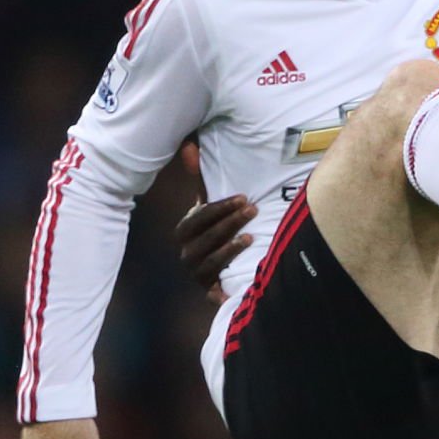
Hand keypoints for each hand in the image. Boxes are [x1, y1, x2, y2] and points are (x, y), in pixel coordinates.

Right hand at [176, 140, 254, 302]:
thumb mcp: (209, 204)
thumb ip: (199, 177)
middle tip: (253, 210)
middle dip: (230, 223)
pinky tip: (238, 285)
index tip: (243, 198)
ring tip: (250, 238)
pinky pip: (214, 292)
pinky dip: (223, 292)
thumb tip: (188, 146)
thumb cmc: (216, 227)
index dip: (221, 208)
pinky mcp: (209, 291)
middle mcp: (187, 253)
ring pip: (211, 263)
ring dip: (230, 250)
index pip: (200, 217)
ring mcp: (197, 273)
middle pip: (207, 239)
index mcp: (185, 230)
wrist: (218, 262)